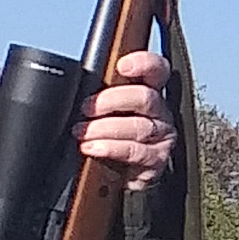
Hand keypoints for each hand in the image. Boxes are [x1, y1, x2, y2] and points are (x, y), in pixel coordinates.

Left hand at [78, 48, 178, 182]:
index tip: (122, 66)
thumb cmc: (108, 136)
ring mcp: (161, 137)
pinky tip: (92, 148)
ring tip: (81, 132)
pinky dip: (110, 148)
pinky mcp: (157, 160)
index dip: (143, 63)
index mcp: (149, 92)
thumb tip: (76, 86)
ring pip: (139, 126)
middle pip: (145, 97)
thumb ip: (100, 95)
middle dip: (111, 100)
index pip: (156, 70)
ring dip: (104, 128)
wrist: (114, 176)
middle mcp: (160, 112)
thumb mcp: (103, 111)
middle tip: (86, 108)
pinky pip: (135, 151)